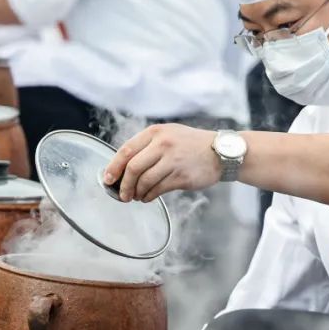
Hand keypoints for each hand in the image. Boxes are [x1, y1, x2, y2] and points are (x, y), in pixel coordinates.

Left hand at [103, 124, 220, 202]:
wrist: (221, 152)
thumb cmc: (191, 145)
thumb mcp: (169, 135)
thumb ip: (147, 146)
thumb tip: (122, 168)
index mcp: (156, 132)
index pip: (126, 150)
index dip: (113, 167)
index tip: (107, 179)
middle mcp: (163, 144)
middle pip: (133, 168)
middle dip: (123, 185)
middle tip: (121, 194)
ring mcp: (173, 160)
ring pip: (144, 181)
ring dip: (136, 192)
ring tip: (135, 196)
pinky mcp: (181, 176)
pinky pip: (157, 190)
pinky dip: (148, 196)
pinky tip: (147, 197)